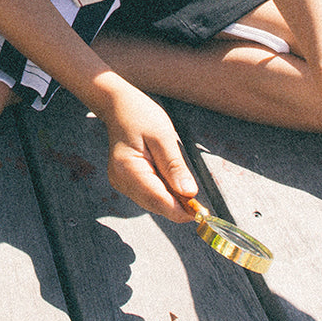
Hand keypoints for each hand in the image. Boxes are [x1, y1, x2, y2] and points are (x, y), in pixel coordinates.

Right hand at [98, 83, 198, 220]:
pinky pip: (148, 195)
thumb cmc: (140, 116)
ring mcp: (121, 182)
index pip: (157, 199)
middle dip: (178, 206)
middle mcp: (121, 180)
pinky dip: (163, 192)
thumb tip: (189, 193)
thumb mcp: (163, 136)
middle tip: (200, 203)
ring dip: (171, 199)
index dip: (181, 210)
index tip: (202, 213)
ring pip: (152, 202)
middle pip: (155, 205)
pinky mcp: (125, 182)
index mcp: (128, 169)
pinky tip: (170, 179)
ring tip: (183, 182)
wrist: (119, 107)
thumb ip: (174, 166)